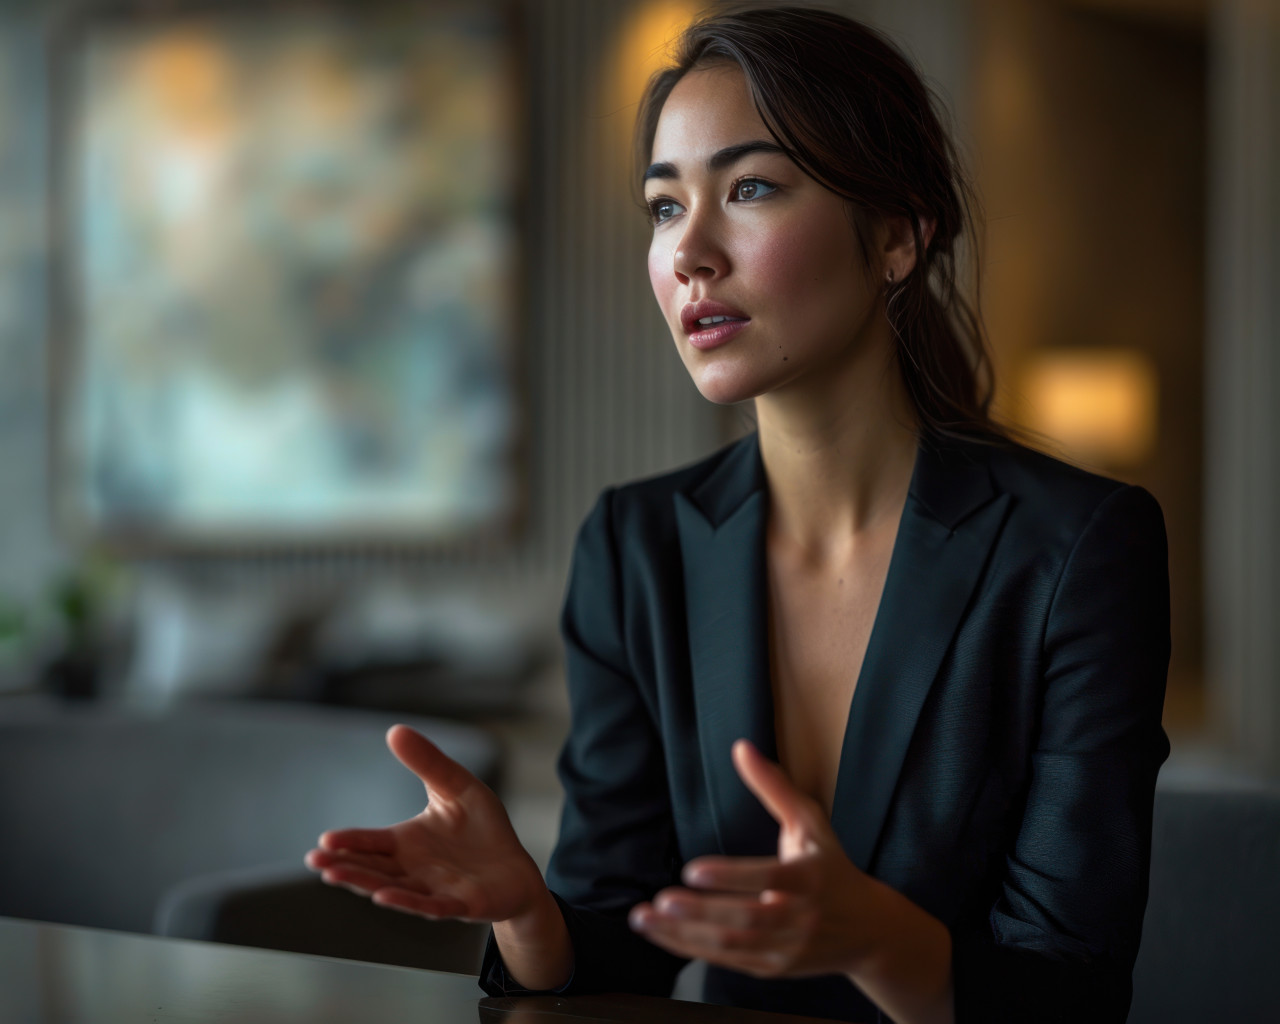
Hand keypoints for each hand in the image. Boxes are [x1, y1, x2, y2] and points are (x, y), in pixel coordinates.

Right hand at [305, 724, 544, 922]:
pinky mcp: (458, 904)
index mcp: (407, 842)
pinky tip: (384, 897)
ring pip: (392, 888)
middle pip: (373, 868)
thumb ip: (428, 763)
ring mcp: (432, 889)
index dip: (349, 842)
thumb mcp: (456, 786)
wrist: (516, 867)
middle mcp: (413, 869)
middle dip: (345, 865)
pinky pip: (430, 905)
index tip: (324, 841)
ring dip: (365, 883)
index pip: (372, 842)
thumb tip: (395, 729)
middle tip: (317, 862)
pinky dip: (407, 902)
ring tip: (337, 876)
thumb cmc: (483, 830)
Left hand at [627, 739, 875, 978]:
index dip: (731, 877)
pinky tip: (662, 933)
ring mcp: (786, 949)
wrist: (869, 932)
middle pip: (745, 920)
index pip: (769, 879)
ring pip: (731, 946)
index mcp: (810, 878)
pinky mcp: (772, 968)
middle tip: (662, 899)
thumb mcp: (811, 823)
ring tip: (645, 918)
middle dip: (699, 913)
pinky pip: (727, 961)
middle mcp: (799, 918)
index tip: (692, 871)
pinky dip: (691, 949)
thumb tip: (741, 747)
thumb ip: (774, 787)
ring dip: (684, 934)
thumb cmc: (831, 866)